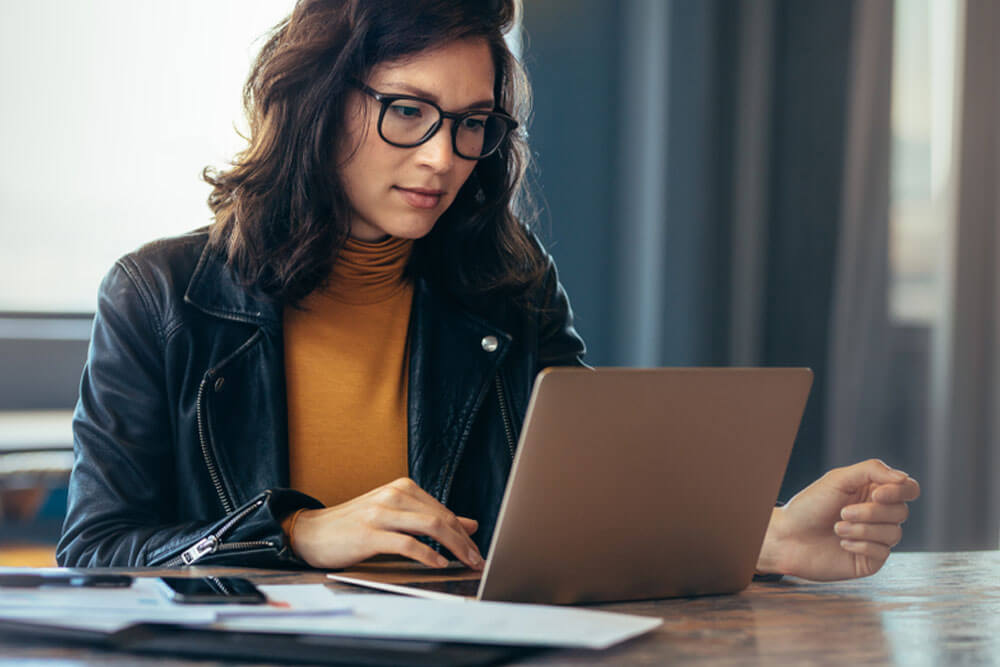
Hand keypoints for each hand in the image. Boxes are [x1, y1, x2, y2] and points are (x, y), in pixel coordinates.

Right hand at [289, 477, 483, 570]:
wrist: (311, 532)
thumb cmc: (354, 526)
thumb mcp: (395, 516)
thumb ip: (430, 518)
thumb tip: (470, 524)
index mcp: (402, 488)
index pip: (443, 510)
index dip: (464, 533)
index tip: (477, 551)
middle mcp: (394, 495)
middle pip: (441, 517)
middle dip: (464, 541)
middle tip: (478, 560)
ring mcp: (381, 512)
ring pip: (430, 526)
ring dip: (454, 547)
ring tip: (466, 563)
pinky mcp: (369, 533)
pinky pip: (407, 543)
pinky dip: (427, 555)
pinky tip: (439, 563)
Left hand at [756, 459, 920, 580]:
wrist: (787, 537)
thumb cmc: (809, 505)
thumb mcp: (838, 479)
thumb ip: (872, 471)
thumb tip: (904, 478)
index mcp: (873, 492)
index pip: (908, 488)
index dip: (900, 491)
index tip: (877, 494)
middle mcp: (879, 515)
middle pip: (901, 511)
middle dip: (871, 512)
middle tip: (843, 512)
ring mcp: (876, 538)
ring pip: (894, 533)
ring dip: (863, 529)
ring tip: (837, 527)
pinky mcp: (870, 559)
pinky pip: (883, 552)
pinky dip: (861, 545)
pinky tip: (842, 543)